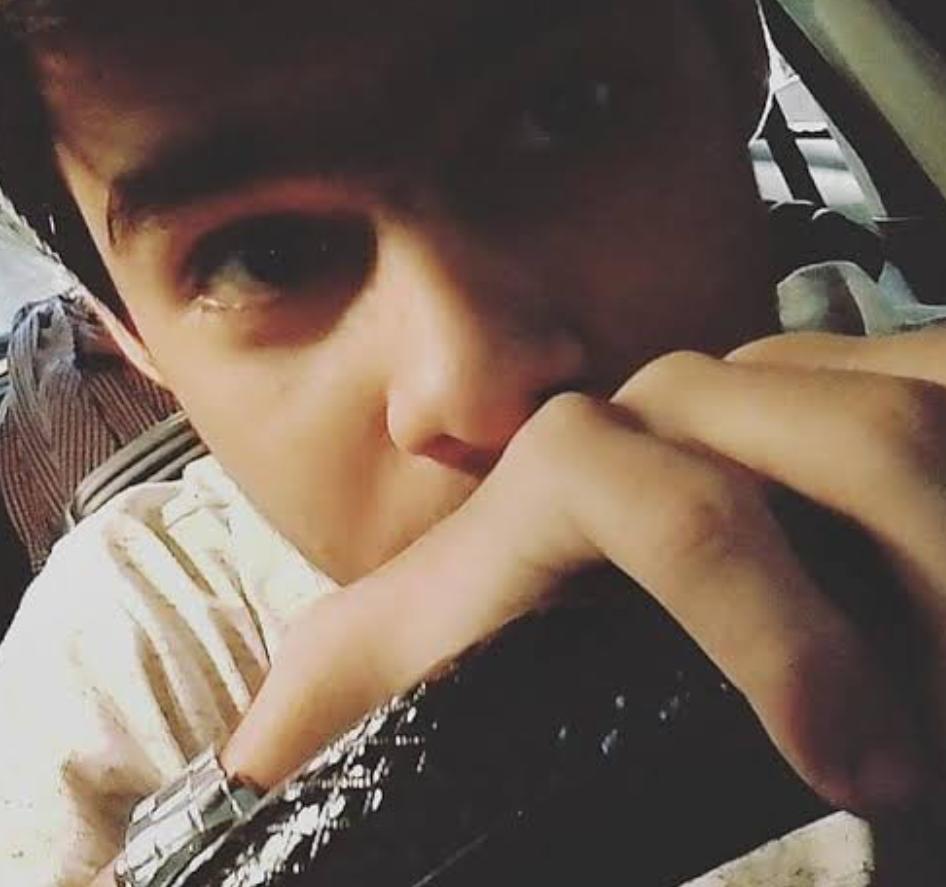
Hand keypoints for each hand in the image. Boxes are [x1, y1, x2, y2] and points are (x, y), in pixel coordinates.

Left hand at [228, 327, 945, 819]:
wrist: (591, 565)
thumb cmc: (511, 620)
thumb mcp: (420, 667)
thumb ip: (340, 685)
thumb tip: (243, 757)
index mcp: (576, 467)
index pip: (667, 504)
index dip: (765, 627)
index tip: (859, 771)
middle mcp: (671, 405)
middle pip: (847, 441)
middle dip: (928, 586)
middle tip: (941, 737)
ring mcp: (768, 384)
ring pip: (906, 409)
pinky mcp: (844, 382)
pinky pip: (931, 379)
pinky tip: (937, 562)